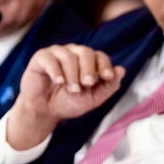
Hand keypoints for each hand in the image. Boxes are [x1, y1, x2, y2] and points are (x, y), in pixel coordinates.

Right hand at [8, 44, 124, 149]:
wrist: (46, 111)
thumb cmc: (70, 102)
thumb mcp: (94, 98)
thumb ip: (109, 86)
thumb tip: (122, 70)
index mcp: (89, 61)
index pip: (101, 56)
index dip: (105, 66)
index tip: (107, 77)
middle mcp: (74, 53)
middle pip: (86, 52)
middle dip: (89, 69)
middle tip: (87, 84)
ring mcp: (57, 53)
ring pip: (69, 56)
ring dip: (72, 75)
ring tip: (71, 89)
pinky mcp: (41, 57)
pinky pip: (50, 59)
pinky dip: (56, 71)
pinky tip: (59, 82)